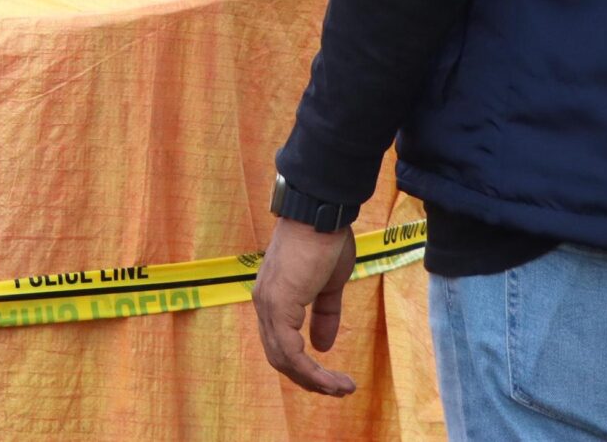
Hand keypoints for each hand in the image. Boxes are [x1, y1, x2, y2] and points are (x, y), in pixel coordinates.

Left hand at [250, 216, 359, 397]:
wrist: (320, 216)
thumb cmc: (324, 243)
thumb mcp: (327, 286)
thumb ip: (324, 315)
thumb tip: (322, 346)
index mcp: (273, 298)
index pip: (280, 344)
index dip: (304, 366)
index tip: (332, 379)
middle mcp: (263, 304)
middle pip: (279, 357)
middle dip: (310, 380)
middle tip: (340, 389)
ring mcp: (268, 304)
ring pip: (284, 358)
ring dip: (314, 380)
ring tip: (343, 388)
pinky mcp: (278, 304)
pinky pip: (290, 350)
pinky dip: (311, 370)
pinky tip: (332, 378)